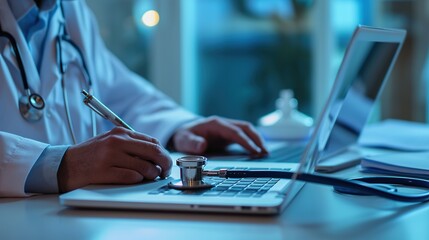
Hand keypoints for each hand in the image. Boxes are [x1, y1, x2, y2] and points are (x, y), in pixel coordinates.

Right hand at [57, 127, 171, 191]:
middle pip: (154, 152)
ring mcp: (110, 156)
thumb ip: (131, 144)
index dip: (163, 154)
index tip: (165, 163)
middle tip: (164, 172)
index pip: (153, 142)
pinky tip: (133, 179)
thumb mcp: (110, 142)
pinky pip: (132, 177)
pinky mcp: (104, 171)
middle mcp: (117, 142)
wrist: (63, 164)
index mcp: (121, 133)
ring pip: (145, 167)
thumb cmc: (90, 155)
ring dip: (150, 175)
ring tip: (146, 177)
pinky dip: (137, 180)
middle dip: (164, 164)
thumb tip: (156, 153)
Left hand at [171, 116, 267, 156]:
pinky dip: (253, 142)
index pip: (234, 131)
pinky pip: (244, 136)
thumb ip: (192, 143)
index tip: (254, 150)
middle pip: (245, 127)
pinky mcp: (229, 134)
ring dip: (257, 139)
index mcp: (215, 124)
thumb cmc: (184, 136)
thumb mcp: (184, 140)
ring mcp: (227, 128)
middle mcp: (224, 124)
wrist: (184, 132)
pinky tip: (258, 152)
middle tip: (265, 152)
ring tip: (265, 152)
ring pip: (247, 130)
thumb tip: (202, 145)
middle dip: (256, 138)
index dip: (245, 141)